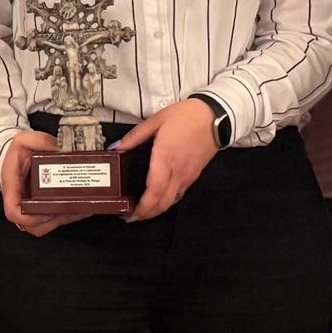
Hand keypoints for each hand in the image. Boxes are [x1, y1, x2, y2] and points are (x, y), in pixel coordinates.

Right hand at [0, 130, 81, 237]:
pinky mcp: (42, 207)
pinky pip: (53, 220)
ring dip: (63, 220)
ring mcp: (32, 207)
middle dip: (54, 221)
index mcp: (12, 187)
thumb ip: (39, 140)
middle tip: (71, 209)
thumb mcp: (24, 140)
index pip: (13, 212)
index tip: (45, 214)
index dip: (29, 218)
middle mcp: (21, 201)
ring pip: (45, 226)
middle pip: (33, 225)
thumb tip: (60, 149)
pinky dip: (67, 216)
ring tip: (81, 209)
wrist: (14, 156)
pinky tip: (82, 208)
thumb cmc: (17, 152)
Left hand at [115, 98, 218, 221]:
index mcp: (165, 158)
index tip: (129, 214)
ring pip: (172, 201)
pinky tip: (159, 197)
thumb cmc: (185, 116)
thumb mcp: (156, 120)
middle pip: (163, 203)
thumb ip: (135, 136)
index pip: (154, 191)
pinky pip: (179, 193)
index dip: (142, 207)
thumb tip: (116, 147)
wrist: (215, 116)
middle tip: (132, 216)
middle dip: (147, 215)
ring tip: (143, 209)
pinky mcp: (195, 175)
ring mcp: (188, 175)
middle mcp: (178, 172)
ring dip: (157, 209)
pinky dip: (167, 200)